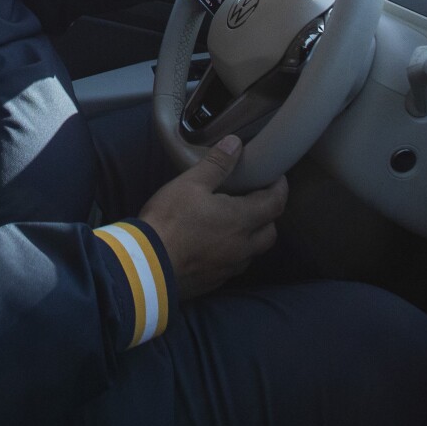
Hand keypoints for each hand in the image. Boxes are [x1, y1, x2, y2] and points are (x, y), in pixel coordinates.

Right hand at [137, 135, 287, 299]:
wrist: (146, 266)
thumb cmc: (169, 220)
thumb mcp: (190, 184)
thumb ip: (216, 164)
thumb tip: (236, 143)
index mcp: (241, 220)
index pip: (275, 203)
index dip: (280, 188)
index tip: (277, 177)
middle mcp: (242, 247)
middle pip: (270, 232)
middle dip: (269, 216)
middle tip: (256, 201)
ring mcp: (229, 268)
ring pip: (253, 252)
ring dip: (251, 238)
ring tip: (236, 223)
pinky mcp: (214, 282)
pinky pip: (233, 266)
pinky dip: (233, 254)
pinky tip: (215, 246)